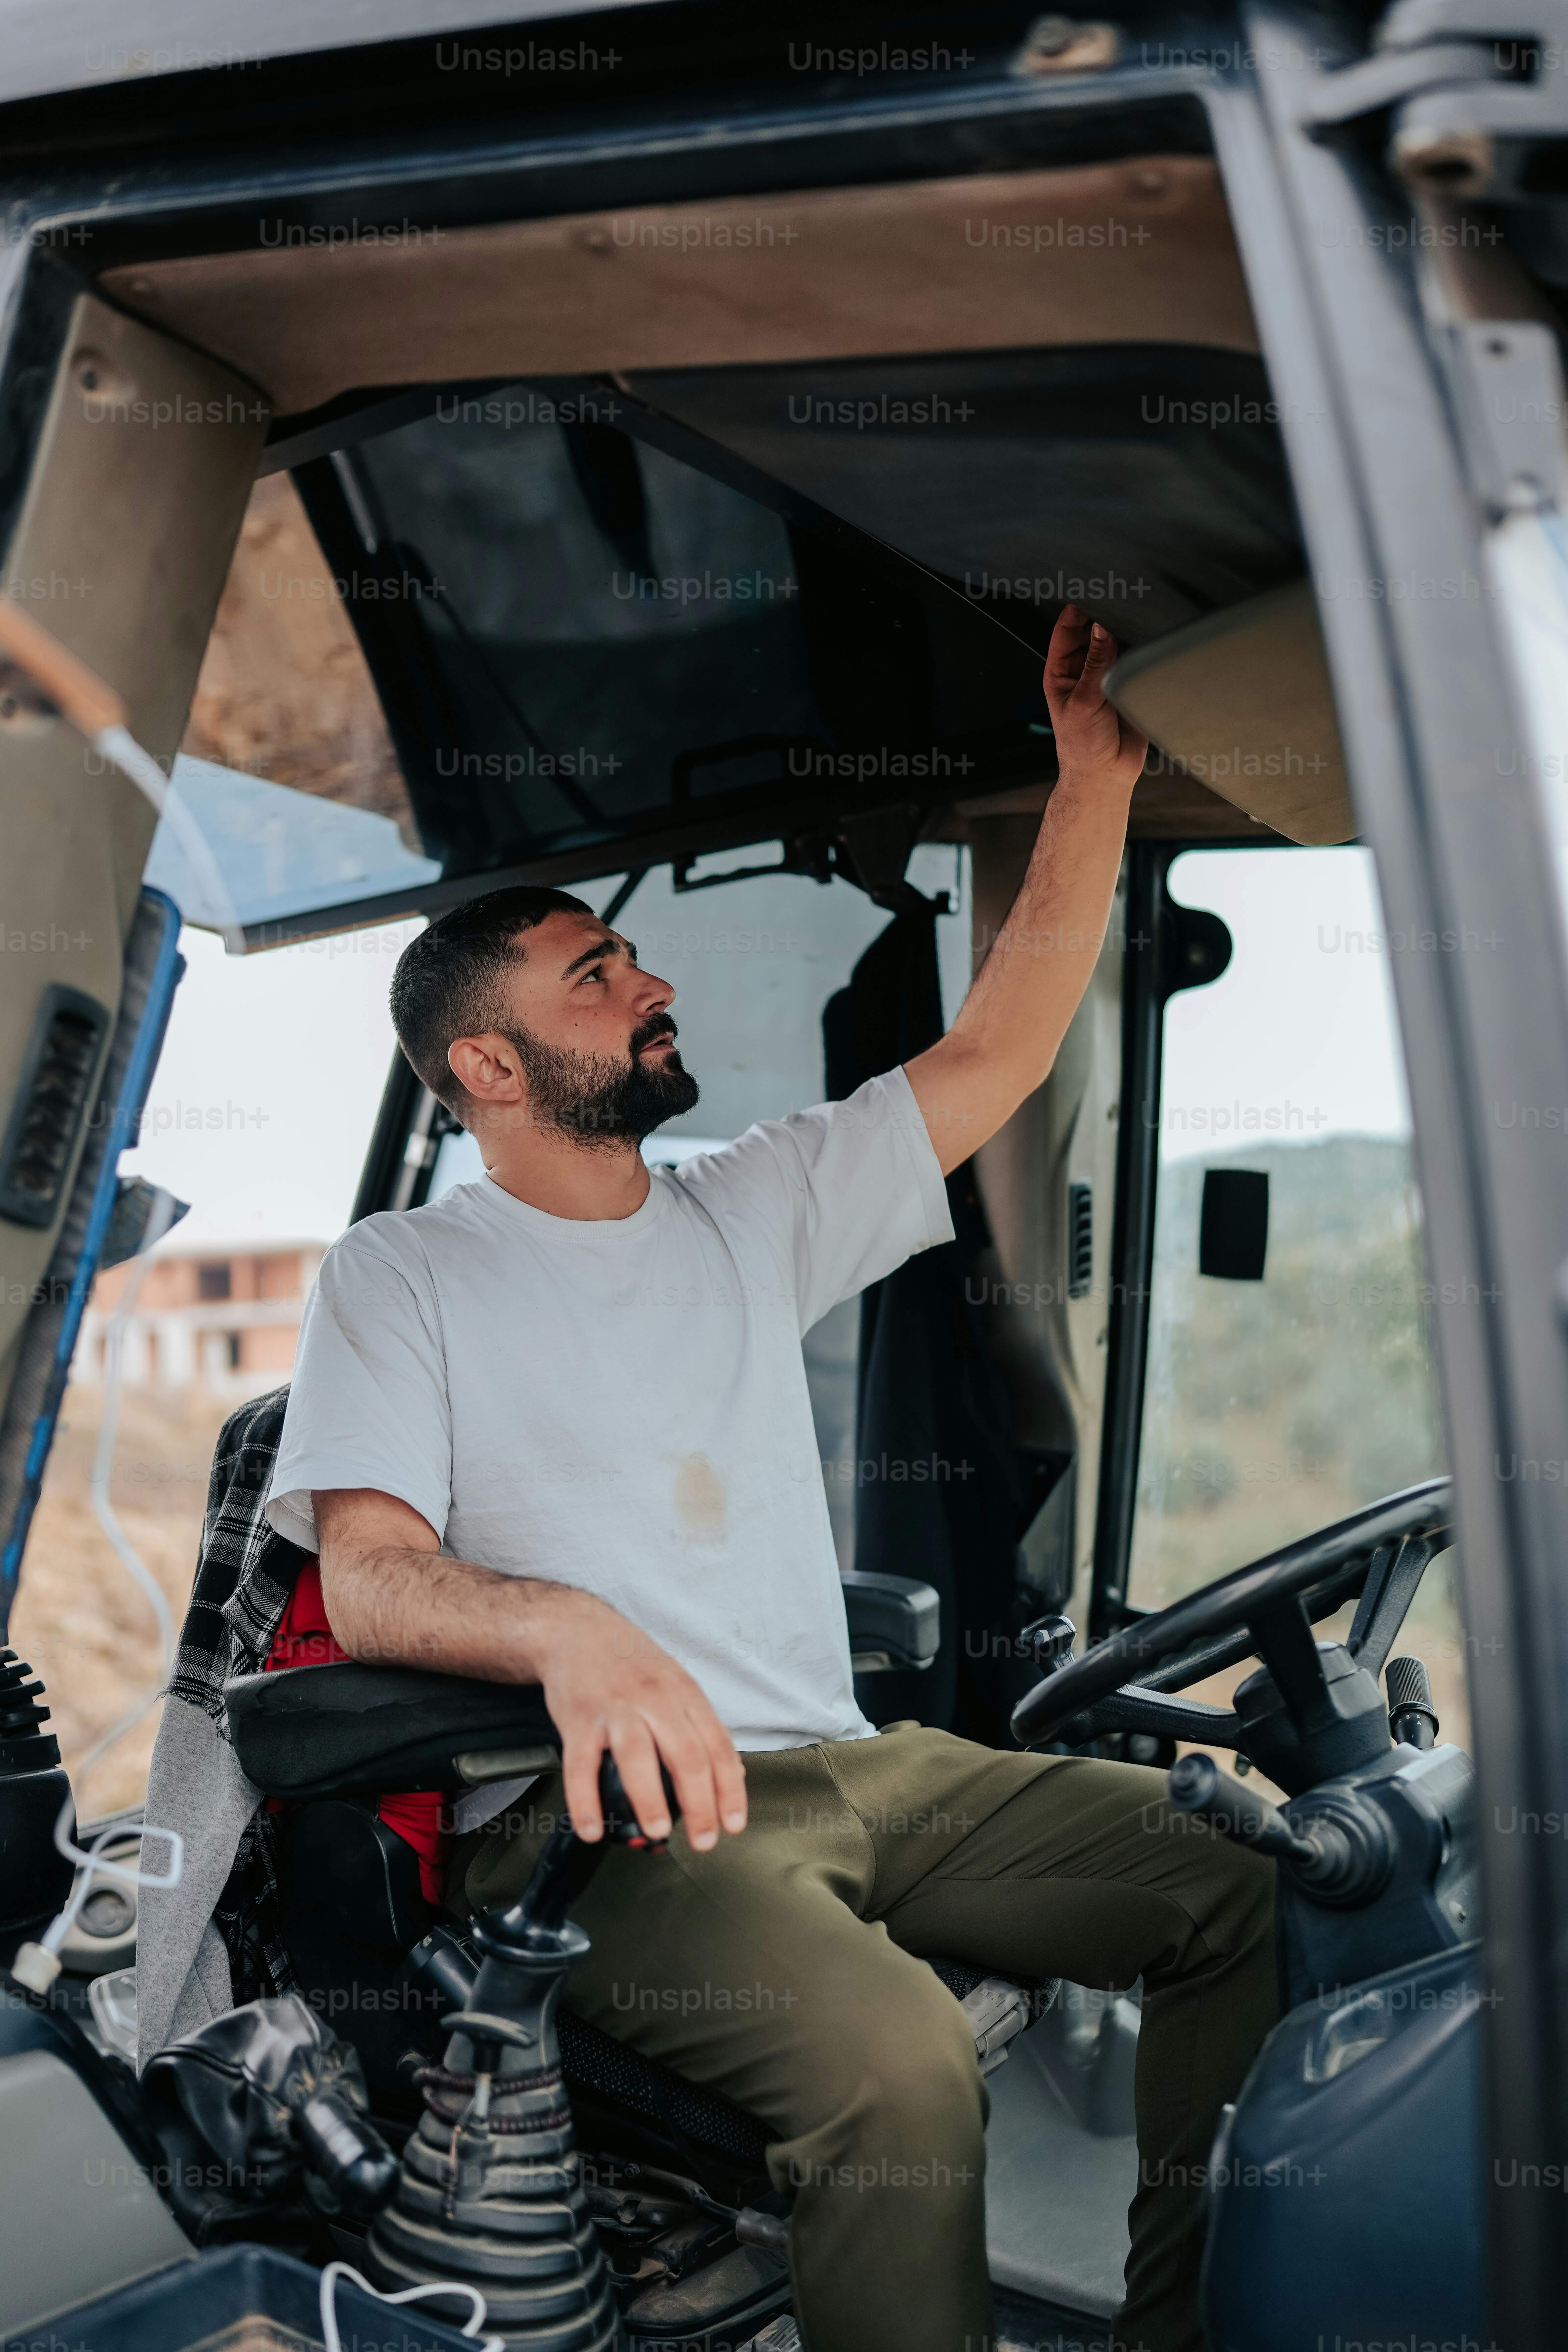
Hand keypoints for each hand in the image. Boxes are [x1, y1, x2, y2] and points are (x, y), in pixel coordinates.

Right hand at [533, 1587, 747, 1852]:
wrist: (576, 1630)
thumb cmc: (629, 1663)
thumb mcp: (676, 1683)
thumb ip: (700, 1727)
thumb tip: (732, 1773)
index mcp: (684, 1694)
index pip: (718, 1746)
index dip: (730, 1789)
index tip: (733, 1825)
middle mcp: (654, 1700)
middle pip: (686, 1755)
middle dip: (699, 1804)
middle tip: (704, 1840)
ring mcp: (615, 1709)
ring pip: (638, 1756)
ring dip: (650, 1799)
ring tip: (657, 1831)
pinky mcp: (578, 1719)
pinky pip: (581, 1765)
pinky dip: (585, 1800)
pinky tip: (592, 1827)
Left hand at [1042, 604, 1147, 794]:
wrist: (1107, 775)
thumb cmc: (1083, 746)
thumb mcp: (1085, 700)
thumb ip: (1095, 663)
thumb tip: (1102, 627)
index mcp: (1061, 671)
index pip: (1067, 629)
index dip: (1077, 609)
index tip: (1091, 592)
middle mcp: (1083, 670)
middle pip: (1094, 631)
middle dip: (1104, 617)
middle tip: (1119, 603)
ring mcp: (1107, 676)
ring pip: (1116, 642)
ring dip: (1124, 633)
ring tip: (1135, 620)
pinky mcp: (1130, 684)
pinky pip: (1136, 660)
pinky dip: (1141, 650)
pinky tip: (1147, 640)